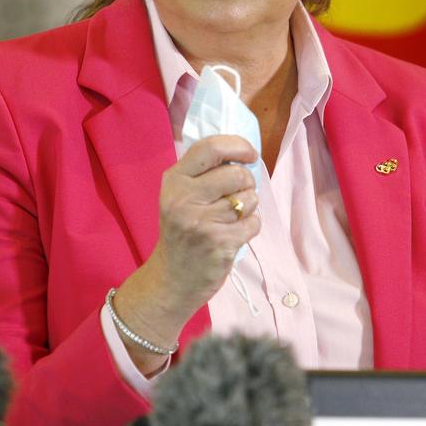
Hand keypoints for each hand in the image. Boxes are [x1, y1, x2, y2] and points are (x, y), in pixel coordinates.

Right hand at [112, 135, 259, 370]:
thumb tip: (243, 154)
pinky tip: (234, 234)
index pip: (210, 147)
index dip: (238, 145)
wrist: (171, 279)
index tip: (249, 154)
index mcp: (174, 181)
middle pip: (237, 174)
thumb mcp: (179, 197)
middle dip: (247, 182)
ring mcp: (202, 222)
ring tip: (231, 219)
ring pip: (250, 199)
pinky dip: (250, 227)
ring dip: (249, 207)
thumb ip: (203, 173)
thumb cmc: (182, 232)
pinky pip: (254, 222)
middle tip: (237, 195)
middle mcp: (184, 199)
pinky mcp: (220, 243)